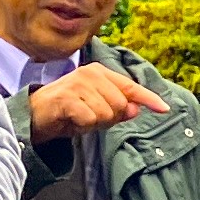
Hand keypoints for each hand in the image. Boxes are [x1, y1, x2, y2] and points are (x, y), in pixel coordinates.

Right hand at [25, 64, 160, 140]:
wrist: (34, 116)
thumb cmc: (69, 112)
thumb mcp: (97, 112)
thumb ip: (118, 110)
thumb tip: (136, 109)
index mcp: (100, 73)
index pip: (131, 87)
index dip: (149, 99)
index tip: (165, 109)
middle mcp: (90, 74)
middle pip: (120, 105)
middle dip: (108, 118)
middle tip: (88, 117)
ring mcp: (77, 84)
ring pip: (106, 114)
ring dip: (93, 123)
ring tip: (78, 118)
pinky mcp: (66, 98)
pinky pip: (90, 119)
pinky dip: (82, 126)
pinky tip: (71, 121)